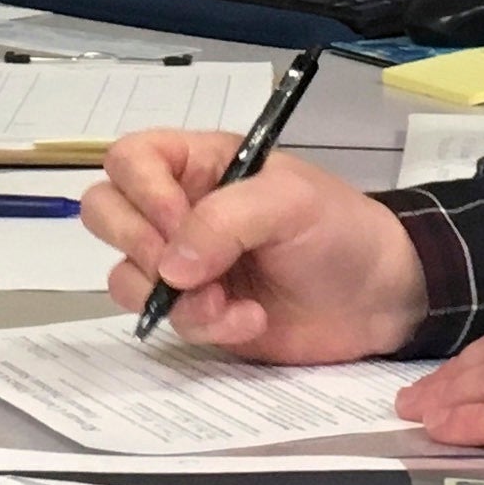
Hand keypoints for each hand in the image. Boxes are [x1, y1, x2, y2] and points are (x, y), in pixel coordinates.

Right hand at [85, 130, 427, 363]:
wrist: (378, 298)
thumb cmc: (339, 230)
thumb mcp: (290, 203)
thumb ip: (225, 221)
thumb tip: (170, 267)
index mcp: (200, 164)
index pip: (130, 159)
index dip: (140, 191)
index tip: (176, 222)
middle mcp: (179, 209)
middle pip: (105, 213)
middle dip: (139, 246)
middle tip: (182, 269)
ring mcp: (183, 264)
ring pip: (125, 275)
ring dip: (173, 296)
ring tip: (226, 301)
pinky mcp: (196, 311)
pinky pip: (165, 321)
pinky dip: (204, 325)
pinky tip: (249, 320)